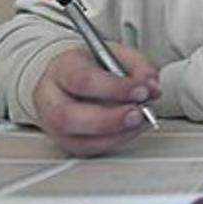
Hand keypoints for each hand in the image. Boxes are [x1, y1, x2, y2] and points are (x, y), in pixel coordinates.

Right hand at [32, 43, 161, 156]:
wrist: (67, 78)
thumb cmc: (90, 66)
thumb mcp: (114, 53)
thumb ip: (137, 65)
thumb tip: (151, 85)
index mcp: (61, 69)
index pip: (83, 80)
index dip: (114, 88)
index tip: (141, 90)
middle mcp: (51, 99)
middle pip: (70, 117)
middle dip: (111, 118)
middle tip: (139, 113)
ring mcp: (54, 126)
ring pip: (78, 140)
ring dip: (116, 133)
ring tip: (139, 121)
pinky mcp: (66, 143)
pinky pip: (88, 150)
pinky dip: (115, 142)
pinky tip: (130, 130)